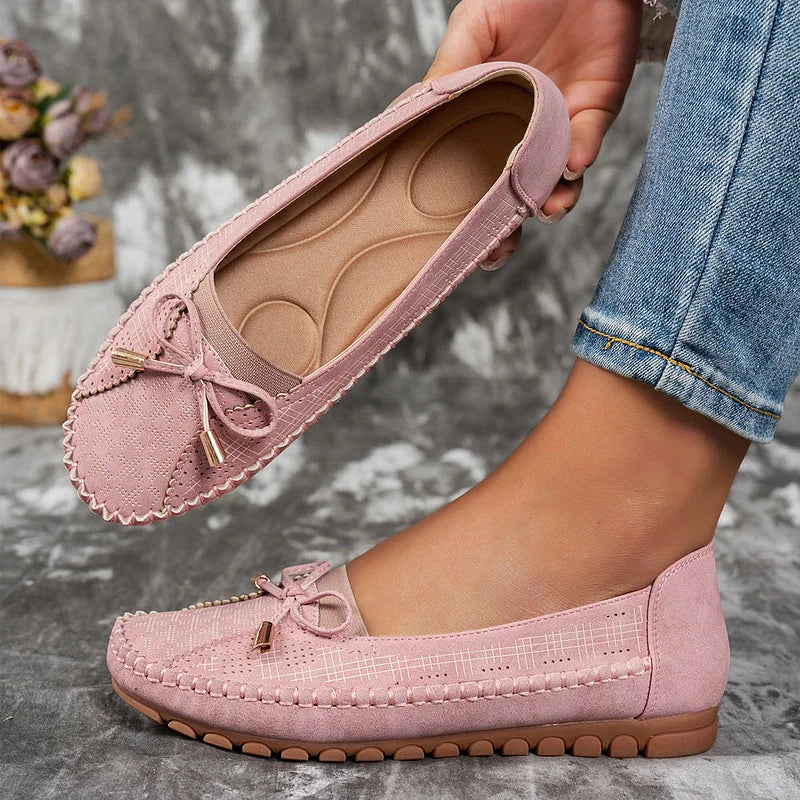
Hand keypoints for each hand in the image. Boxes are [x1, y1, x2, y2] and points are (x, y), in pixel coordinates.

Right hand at [426, 0, 640, 230]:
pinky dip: (581, 156)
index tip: (451, 244)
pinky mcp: (597, 110)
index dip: (464, 214)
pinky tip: (572, 164)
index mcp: (484, 122)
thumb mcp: (472, 29)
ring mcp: (560, 127)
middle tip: (498, 251)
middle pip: (513, 197)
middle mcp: (521, 134)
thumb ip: (449, 71)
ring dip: (550, 203)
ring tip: (544, 209)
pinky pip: (589, 142)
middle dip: (507, 230)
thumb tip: (409, 110)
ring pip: (556, 184)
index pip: (472, 178)